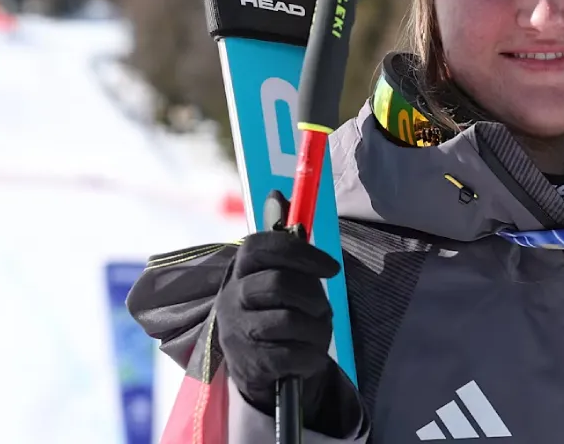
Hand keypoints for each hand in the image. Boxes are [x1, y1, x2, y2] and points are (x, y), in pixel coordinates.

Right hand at [215, 191, 343, 425]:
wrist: (263, 371)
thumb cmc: (279, 312)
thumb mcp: (283, 276)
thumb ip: (284, 241)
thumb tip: (276, 193)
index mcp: (241, 272)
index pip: (260, 246)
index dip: (300, 252)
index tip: (331, 267)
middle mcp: (231, 299)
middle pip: (277, 283)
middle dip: (311, 295)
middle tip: (321, 306)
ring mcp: (236, 332)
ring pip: (288, 320)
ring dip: (315, 327)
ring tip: (314, 332)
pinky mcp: (250, 363)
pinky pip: (292, 353)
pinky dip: (311, 354)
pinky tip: (309, 355)